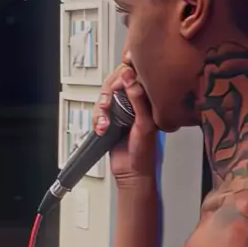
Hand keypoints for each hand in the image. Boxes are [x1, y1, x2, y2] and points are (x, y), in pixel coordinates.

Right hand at [93, 59, 157, 181]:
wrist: (132, 173)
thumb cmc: (146, 153)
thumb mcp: (145, 124)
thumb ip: (138, 99)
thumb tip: (130, 77)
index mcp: (149, 100)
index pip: (136, 75)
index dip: (125, 73)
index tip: (120, 76)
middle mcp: (136, 102)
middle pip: (116, 82)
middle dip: (108, 92)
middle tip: (107, 101)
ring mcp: (123, 110)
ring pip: (106, 96)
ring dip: (101, 108)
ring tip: (104, 122)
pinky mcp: (111, 119)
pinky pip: (100, 110)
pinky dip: (97, 118)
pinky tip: (102, 127)